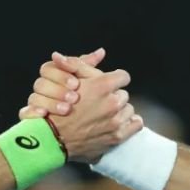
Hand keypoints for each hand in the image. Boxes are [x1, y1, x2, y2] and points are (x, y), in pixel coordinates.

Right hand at [18, 49, 141, 162]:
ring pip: (129, 109)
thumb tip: (101, 51)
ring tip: (104, 115)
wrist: (53, 138)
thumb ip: (84, 64)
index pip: (123, 77)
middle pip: (123, 94)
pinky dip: (130, 123)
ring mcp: (116, 121)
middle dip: (114, 97)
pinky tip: (117, 123)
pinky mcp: (118, 136)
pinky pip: (136, 124)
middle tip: (100, 103)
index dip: (115, 80)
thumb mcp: (69, 79)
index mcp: (103, 85)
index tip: (109, 85)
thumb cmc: (59, 107)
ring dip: (119, 111)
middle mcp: (112, 103)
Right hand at [19, 49, 105, 118]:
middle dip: (58, 90)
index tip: (76, 84)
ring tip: (67, 109)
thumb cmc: (86, 100)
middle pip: (40, 83)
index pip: (48, 69)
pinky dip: (33, 112)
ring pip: (33, 98)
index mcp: (53, 76)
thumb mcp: (91, 82)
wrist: (79, 127)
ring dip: (50, 103)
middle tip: (75, 98)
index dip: (61, 75)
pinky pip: (25, 113)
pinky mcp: (31, 119)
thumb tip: (101, 52)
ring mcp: (36, 103)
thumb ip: (90, 68)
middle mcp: (43, 88)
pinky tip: (45, 115)